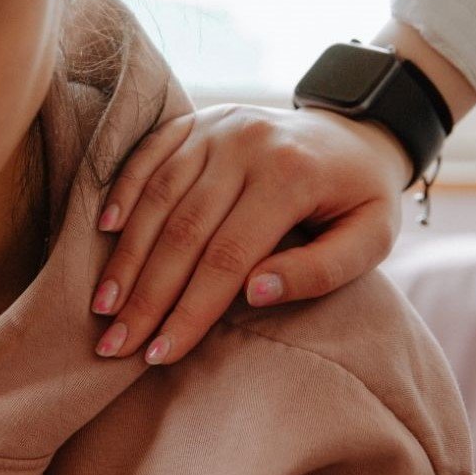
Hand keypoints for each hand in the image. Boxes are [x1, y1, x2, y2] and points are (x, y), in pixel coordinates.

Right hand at [90, 104, 407, 365]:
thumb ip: (320, 270)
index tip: (160, 354)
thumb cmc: (361, 198)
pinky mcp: (198, 120)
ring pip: (158, 196)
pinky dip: (123, 190)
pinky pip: (149, 154)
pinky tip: (104, 230)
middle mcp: (248, 144)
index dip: (190, 310)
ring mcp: (218, 127)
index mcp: (291, 175)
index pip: (227, 257)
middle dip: (146, 295)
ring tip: (104, 306)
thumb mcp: (371, 238)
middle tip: (115, 344)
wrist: (358, 131)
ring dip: (126, 255)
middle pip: (183, 231)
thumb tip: (255, 294)